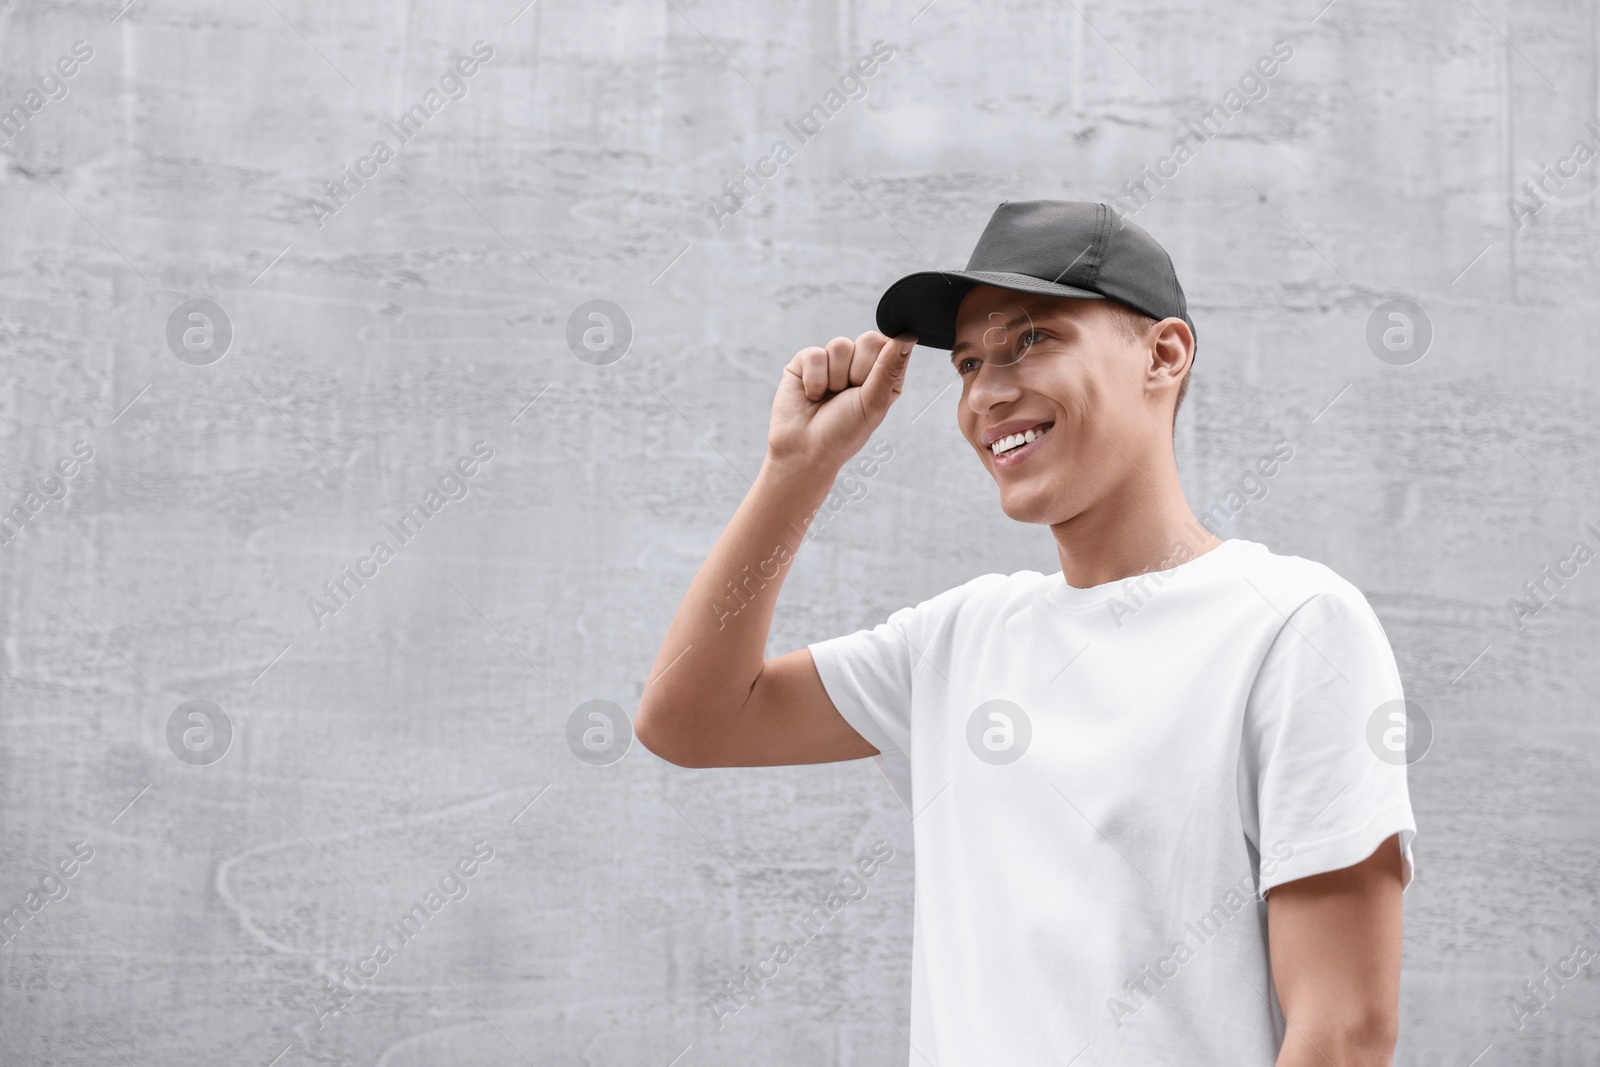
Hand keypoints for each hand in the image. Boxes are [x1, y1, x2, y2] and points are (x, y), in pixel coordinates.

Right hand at [766, 331, 915, 475]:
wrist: (804, 451)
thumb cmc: (843, 433)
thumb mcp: (873, 403)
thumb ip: (889, 367)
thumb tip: (909, 335)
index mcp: (884, 375)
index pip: (893, 344)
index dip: (881, 364)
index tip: (869, 388)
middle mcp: (860, 364)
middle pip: (869, 339)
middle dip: (858, 372)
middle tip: (848, 396)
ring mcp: (833, 361)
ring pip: (840, 345)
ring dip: (835, 380)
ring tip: (829, 398)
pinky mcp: (806, 361)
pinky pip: (815, 354)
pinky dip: (814, 380)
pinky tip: (812, 395)